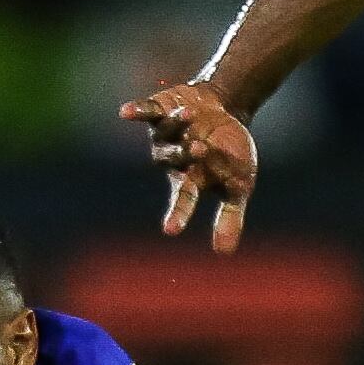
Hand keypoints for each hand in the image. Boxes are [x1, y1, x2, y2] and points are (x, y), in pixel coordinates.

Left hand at [117, 80, 257, 252]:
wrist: (226, 111)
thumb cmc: (230, 154)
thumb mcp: (238, 186)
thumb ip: (230, 215)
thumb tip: (223, 254)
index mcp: (190, 180)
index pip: (184, 199)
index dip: (178, 214)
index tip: (171, 230)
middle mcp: (173, 159)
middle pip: (175, 159)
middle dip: (187, 153)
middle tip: (202, 150)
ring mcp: (165, 134)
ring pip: (166, 133)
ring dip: (177, 124)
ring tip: (190, 113)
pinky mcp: (160, 110)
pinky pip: (147, 111)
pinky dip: (138, 111)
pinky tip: (125, 112)